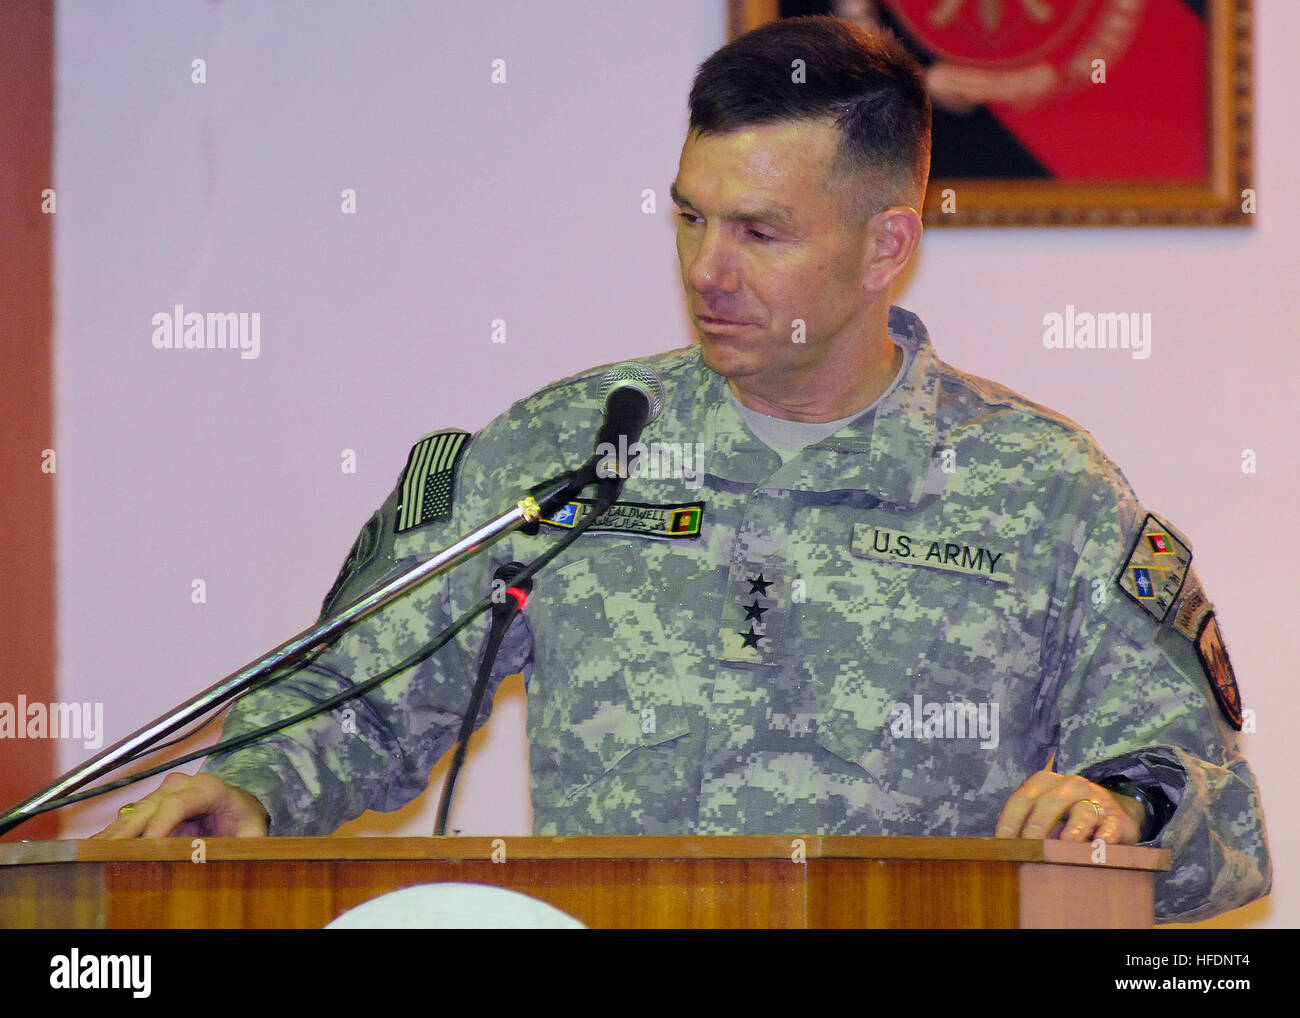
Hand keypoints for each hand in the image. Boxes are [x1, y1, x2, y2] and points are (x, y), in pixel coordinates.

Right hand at [90, 772, 269, 838]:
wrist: (236, 805)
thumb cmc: (243, 817)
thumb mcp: (254, 829)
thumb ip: (248, 841)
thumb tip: (237, 854)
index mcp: (209, 788)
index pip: (181, 803)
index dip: (163, 822)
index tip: (150, 843)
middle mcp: (182, 785)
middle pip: (152, 805)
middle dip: (131, 828)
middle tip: (111, 849)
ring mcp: (163, 793)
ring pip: (136, 811)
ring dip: (115, 832)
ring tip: (94, 851)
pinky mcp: (151, 805)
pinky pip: (129, 818)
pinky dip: (112, 833)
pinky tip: (95, 847)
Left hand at [995, 769, 1142, 844]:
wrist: (1112, 811)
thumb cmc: (1067, 815)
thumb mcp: (1046, 813)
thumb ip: (1026, 824)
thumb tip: (1001, 849)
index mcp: (1045, 782)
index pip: (1022, 799)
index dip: (1009, 820)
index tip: (1002, 842)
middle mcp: (1070, 786)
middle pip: (1050, 803)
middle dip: (1037, 825)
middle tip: (1028, 846)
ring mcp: (1096, 800)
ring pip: (1083, 812)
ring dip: (1073, 829)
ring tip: (1065, 844)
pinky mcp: (1117, 819)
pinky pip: (1111, 826)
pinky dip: (1105, 837)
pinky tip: (1099, 846)